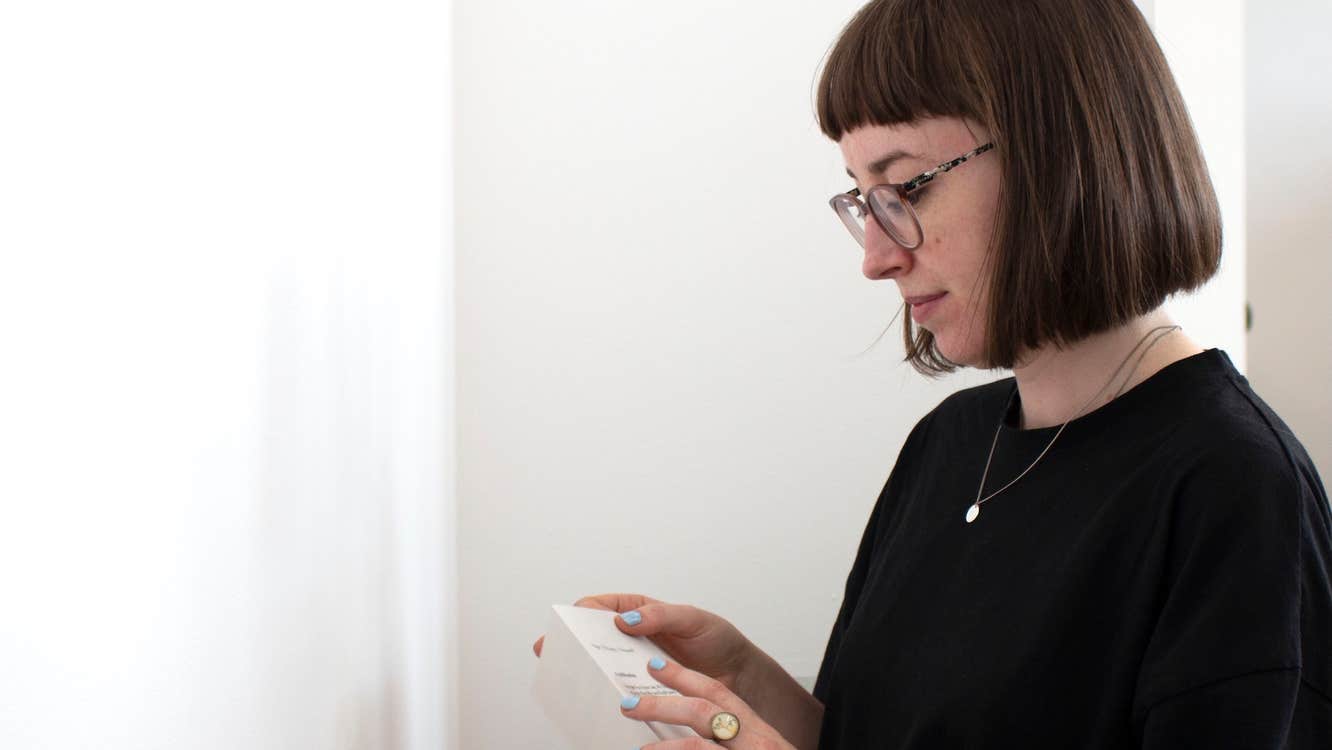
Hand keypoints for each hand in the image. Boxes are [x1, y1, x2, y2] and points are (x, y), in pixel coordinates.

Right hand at [532, 593, 756, 691]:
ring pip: (602, 665)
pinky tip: (598, 699)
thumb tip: (626, 619)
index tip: (568, 624)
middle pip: (592, 637)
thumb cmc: (718, 640)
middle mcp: (633, 637)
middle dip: (570, 643)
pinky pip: (619, 689)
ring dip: (585, 670)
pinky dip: (606, 693)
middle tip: (551, 653)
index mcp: (640, 611)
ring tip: (568, 677)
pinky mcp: (644, 689)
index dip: (579, 612)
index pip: (600, 606)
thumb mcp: (693, 619)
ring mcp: (636, 664)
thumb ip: (661, 615)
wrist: (739, 676)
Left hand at [619, 656, 797, 749]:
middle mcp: (756, 740)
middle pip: (706, 710)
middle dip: (663, 704)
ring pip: (699, 744)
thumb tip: (695, 736)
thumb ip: (729, 740)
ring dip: (664, 744)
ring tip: (639, 749)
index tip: (656, 666)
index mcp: (757, 731)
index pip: (718, 694)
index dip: (684, 677)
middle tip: (629, 704)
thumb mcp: (755, 749)